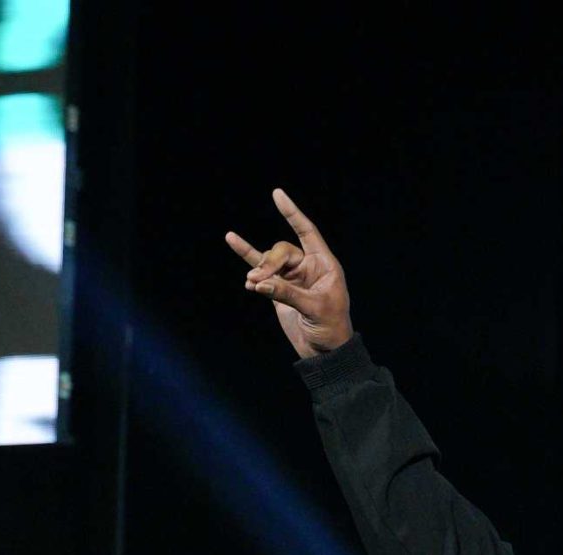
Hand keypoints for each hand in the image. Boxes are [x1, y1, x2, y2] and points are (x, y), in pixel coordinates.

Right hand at [224, 188, 354, 358]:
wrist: (324, 351)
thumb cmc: (330, 327)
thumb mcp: (314, 308)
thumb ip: (287, 293)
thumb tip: (259, 282)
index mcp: (324, 264)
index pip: (307, 231)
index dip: (292, 213)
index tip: (277, 194)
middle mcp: (308, 266)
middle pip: (282, 250)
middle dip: (269, 263)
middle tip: (259, 282)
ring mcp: (291, 276)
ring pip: (269, 261)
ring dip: (259, 271)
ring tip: (252, 285)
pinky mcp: (278, 288)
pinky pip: (260, 270)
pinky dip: (247, 258)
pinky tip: (233, 240)